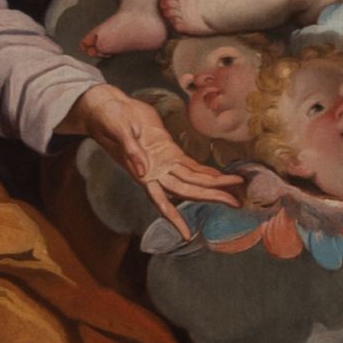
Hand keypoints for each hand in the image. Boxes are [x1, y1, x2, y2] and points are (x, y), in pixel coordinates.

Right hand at [69, 80, 235, 245]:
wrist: (105, 106)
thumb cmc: (107, 119)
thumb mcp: (119, 131)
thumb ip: (131, 151)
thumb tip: (144, 173)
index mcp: (142, 173)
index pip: (161, 201)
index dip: (174, 219)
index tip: (187, 236)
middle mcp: (155, 172)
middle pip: (187, 190)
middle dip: (211, 196)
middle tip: (235, 203)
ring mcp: (163, 161)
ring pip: (192, 178)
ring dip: (214, 184)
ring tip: (237, 187)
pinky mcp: (168, 148)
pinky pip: (190, 163)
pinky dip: (205, 169)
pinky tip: (220, 175)